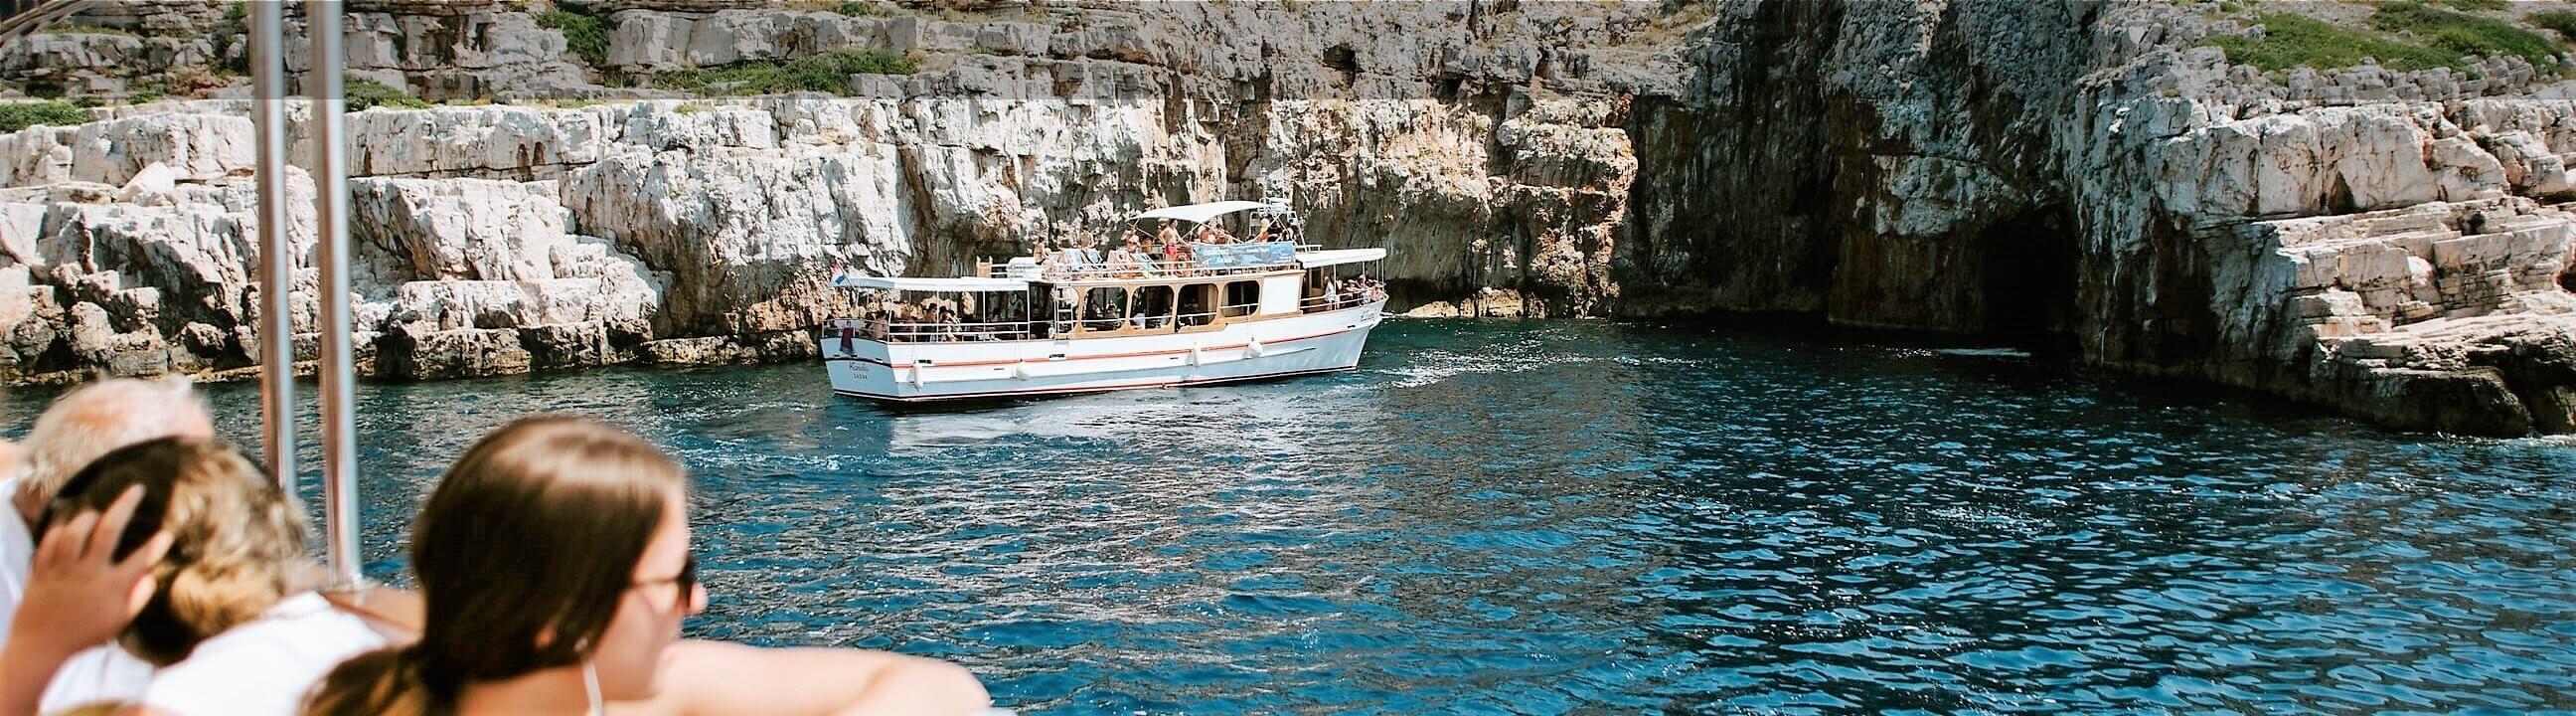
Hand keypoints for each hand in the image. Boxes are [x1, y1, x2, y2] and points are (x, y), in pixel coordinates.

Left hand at [12, 485, 170, 658]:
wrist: (40, 647)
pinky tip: (69, 529)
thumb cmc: (84, 635)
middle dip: (125, 505)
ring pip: (75, 531)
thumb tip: (151, 576)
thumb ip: (137, 598)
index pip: (141, 559)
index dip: (157, 545)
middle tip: (137, 490)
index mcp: (111, 588)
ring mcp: (63, 571)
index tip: (167, 534)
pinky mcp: (41, 571)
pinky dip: (61, 530)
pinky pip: (50, 541)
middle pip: (108, 530)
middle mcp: (88, 575)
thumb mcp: (118, 622)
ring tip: (96, 515)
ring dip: (88, 517)